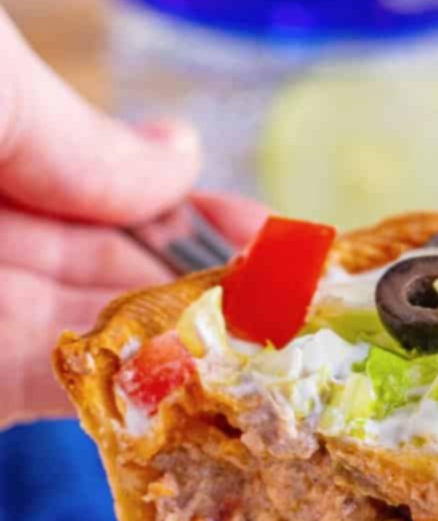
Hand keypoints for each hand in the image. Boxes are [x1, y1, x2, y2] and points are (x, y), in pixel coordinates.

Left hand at [0, 10, 261, 428]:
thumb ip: (79, 133)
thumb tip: (182, 156)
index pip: (100, 186)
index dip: (191, 211)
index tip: (274, 229)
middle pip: (111, 268)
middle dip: (208, 283)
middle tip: (302, 298)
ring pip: (96, 334)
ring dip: (190, 340)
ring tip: (285, 334)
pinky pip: (51, 388)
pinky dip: (130, 386)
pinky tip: (208, 370)